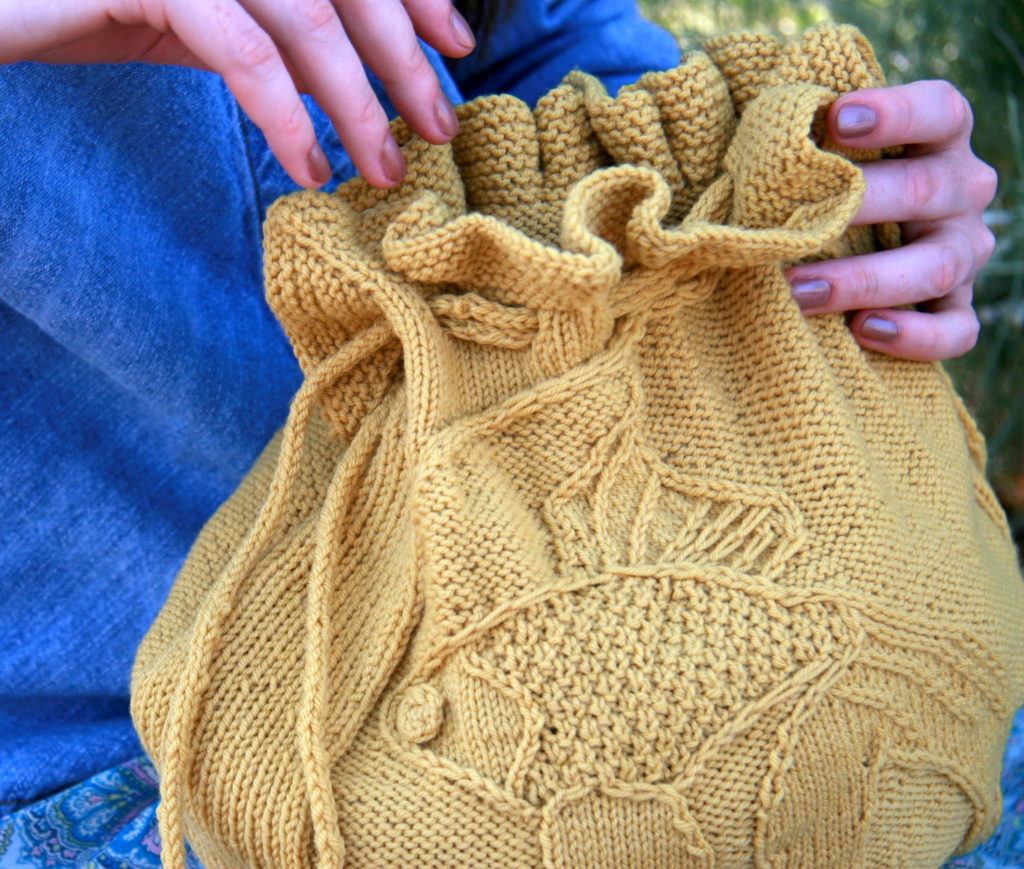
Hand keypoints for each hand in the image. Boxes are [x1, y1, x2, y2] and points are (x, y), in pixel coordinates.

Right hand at [0, 0, 476, 188]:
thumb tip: (338, 69)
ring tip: (385, 168)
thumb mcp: (197, 13)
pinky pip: (246, 52)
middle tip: (440, 125)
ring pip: (309, 19)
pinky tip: (311, 168)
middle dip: (403, 58)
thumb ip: (268, 26)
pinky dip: (287, 115)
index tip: (455, 45)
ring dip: (358, 102)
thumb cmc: (83, 4)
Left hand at [786, 80, 996, 360]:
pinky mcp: (958, 308)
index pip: (938, 111)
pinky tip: (864, 331)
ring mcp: (964, 251)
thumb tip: (759, 138)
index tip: (837, 119)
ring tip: (800, 292)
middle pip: (924, 191)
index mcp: (938, 138)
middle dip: (856, 208)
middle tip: (792, 226)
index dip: (895, 112)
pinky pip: (956, 329)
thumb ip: (804, 138)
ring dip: (864, 281)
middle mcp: (961, 191)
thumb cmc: (826, 183)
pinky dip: (915, 336)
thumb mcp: (823, 152)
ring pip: (936, 266)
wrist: (848, 244)